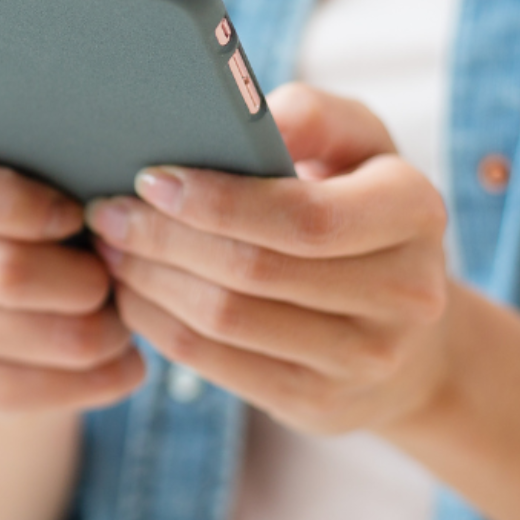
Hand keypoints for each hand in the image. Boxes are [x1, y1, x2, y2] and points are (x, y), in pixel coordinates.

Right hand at [0, 131, 145, 410]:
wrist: (26, 280)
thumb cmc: (54, 201)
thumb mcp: (54, 166)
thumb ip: (69, 163)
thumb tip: (118, 200)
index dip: (22, 207)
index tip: (77, 215)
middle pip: (6, 272)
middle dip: (86, 279)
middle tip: (122, 273)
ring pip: (35, 335)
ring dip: (102, 332)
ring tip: (129, 317)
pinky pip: (34, 390)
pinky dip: (97, 378)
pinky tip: (125, 362)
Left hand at [87, 84, 450, 434]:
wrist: (412, 334)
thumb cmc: (360, 207)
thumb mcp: (357, 144)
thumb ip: (311, 115)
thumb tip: (251, 116)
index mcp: (414, 210)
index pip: (304, 216)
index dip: (218, 201)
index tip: (150, 179)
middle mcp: (405, 292)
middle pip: (253, 270)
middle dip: (163, 238)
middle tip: (105, 211)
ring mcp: (366, 360)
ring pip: (226, 319)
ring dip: (150, 280)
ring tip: (109, 246)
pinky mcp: (321, 405)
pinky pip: (215, 364)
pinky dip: (159, 324)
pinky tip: (132, 292)